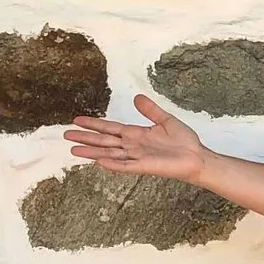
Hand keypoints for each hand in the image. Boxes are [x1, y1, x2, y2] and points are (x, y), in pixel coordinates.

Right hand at [65, 95, 208, 181]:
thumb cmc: (184, 142)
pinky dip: (112, 164)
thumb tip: (137, 97)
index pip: (110, 128)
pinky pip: (125, 166)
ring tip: (74, 150)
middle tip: (66, 136)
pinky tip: (99, 161)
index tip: (77, 121)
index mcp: (136, 134)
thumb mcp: (165, 120)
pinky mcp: (144, 167)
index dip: (93, 124)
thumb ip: (150, 110)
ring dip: (92, 152)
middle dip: (85, 138)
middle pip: (104, 141)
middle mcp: (133, 146)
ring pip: (109, 153)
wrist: (196, 157)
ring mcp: (137, 157)